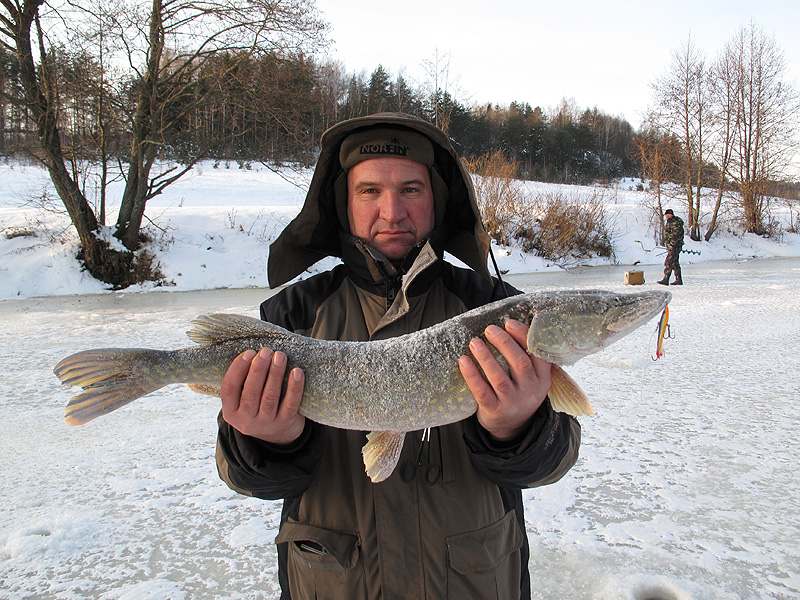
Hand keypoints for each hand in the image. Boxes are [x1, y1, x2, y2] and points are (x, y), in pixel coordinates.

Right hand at [221, 348, 305, 444]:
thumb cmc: (258, 406)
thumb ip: (242, 382)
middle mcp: (246, 419)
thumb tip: (252, 352)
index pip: (229, 388)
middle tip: (265, 351)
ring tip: (280, 356)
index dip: (237, 369)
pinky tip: (296, 372)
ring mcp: (266, 422)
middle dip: (258, 369)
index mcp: (231, 411)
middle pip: (250, 392)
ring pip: (270, 397)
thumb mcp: (242, 400)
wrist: (278, 434)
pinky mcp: (285, 422)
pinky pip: (290, 403)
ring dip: (275, 374)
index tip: (248, 352)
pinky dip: (294, 387)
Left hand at [458, 319, 551, 440]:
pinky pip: (481, 391)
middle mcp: (530, 391)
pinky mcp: (494, 411)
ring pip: (499, 378)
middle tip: (489, 329)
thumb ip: (525, 356)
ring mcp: (513, 402)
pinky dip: (471, 375)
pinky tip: (463, 361)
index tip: (509, 323)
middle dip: (504, 343)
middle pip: (520, 363)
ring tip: (474, 342)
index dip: (524, 337)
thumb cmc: (517, 392)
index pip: (538, 354)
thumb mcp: (530, 377)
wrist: (510, 426)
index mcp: (542, 378)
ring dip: (485, 357)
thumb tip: (509, 324)